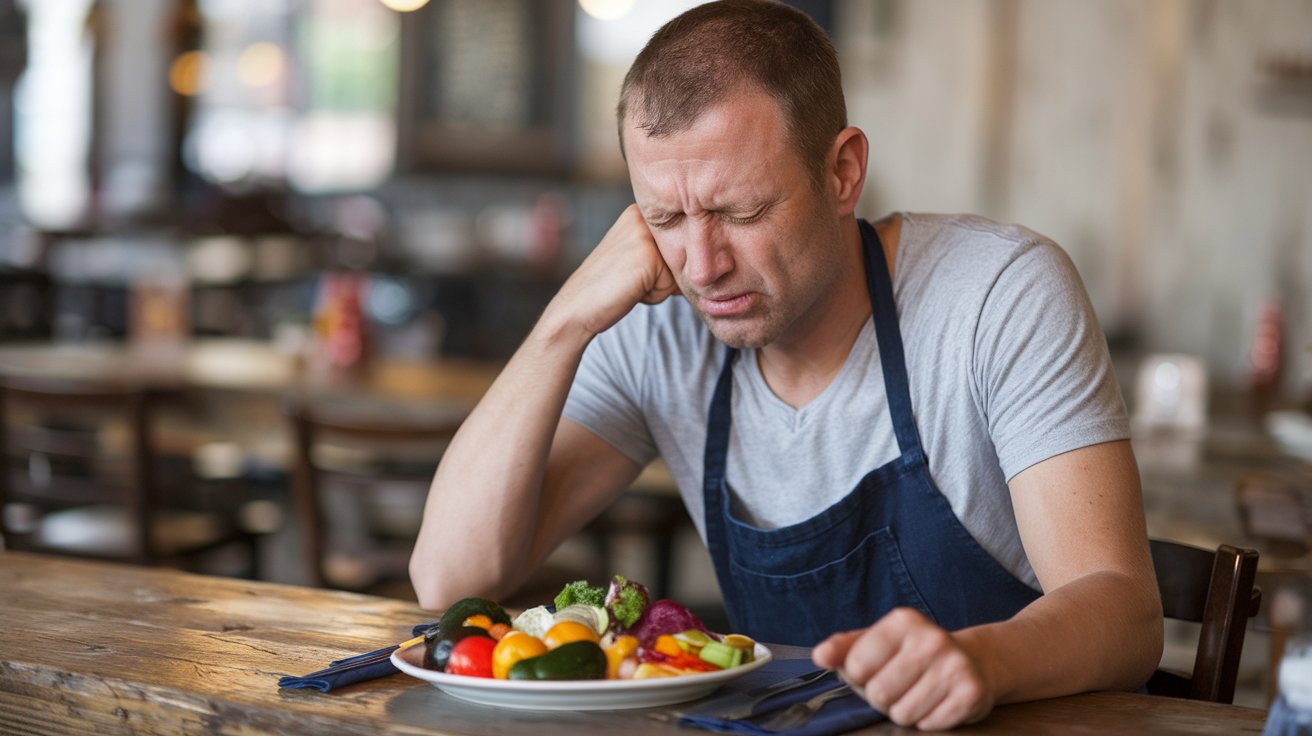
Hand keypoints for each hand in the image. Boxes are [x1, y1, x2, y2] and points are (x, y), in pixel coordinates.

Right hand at [547, 204, 678, 337]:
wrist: (578, 306)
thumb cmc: (609, 288)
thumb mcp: (640, 259)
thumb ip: (665, 253)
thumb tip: (706, 265)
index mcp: (640, 212)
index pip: (678, 243)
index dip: (662, 266)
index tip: (633, 271)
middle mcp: (643, 216)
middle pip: (682, 254)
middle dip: (664, 276)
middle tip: (630, 278)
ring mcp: (645, 233)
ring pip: (679, 269)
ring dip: (661, 286)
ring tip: (631, 283)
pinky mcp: (649, 254)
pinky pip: (673, 283)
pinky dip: (656, 295)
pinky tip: (632, 289)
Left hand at [812, 608, 994, 729]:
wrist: (974, 662)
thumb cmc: (913, 654)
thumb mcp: (877, 642)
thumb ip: (844, 648)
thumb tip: (819, 656)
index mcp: (903, 621)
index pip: (856, 666)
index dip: (860, 677)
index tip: (875, 671)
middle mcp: (931, 639)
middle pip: (879, 693)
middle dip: (882, 698)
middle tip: (899, 687)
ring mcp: (954, 666)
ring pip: (902, 714)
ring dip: (905, 712)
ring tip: (919, 694)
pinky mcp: (971, 693)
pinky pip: (929, 725)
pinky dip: (928, 720)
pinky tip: (937, 702)